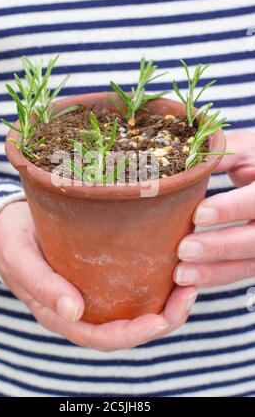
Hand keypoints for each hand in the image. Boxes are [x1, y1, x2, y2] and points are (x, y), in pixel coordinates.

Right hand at [0, 201, 196, 351]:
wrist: (8, 223)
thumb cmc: (11, 240)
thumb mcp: (20, 259)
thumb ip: (41, 286)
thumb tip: (73, 312)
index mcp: (59, 314)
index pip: (100, 337)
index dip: (132, 335)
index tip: (161, 320)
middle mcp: (79, 310)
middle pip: (125, 329)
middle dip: (162, 319)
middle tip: (190, 293)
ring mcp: (90, 294)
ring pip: (132, 310)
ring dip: (164, 303)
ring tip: (190, 282)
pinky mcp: (98, 276)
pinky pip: (130, 289)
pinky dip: (154, 284)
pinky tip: (171, 266)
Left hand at [175, 130, 254, 287]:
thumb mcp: (247, 147)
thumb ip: (223, 155)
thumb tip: (190, 161)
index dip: (231, 209)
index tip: (199, 215)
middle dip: (220, 247)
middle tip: (183, 250)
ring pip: (249, 263)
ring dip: (215, 272)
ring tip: (180, 275)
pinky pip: (242, 271)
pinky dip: (216, 276)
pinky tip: (190, 280)